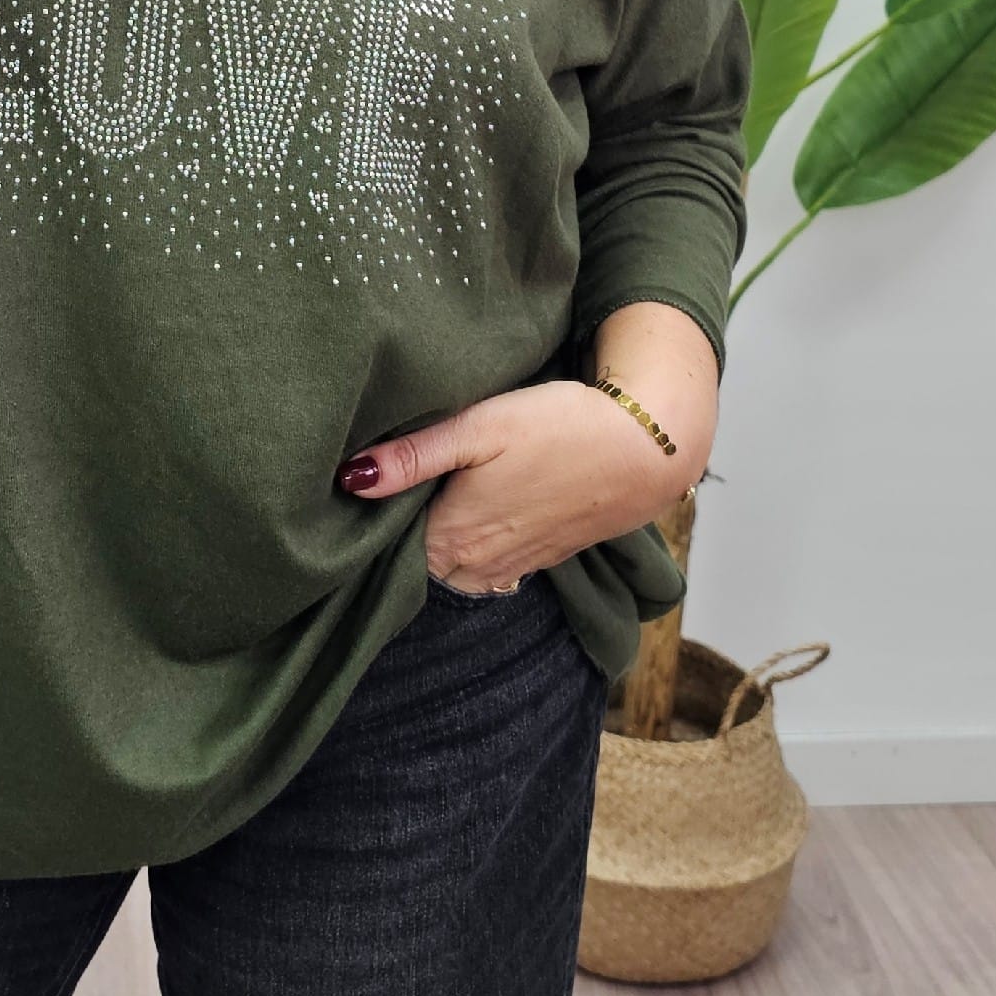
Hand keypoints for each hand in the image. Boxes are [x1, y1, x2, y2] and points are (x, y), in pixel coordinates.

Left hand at [334, 380, 675, 593]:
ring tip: (424, 496)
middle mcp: (475, 566)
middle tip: (383, 488)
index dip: (366, 522)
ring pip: (449, 566)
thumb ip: (413, 455)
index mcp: (450, 537)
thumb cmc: (559, 428)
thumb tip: (351, 477)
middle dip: (394, 533)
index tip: (352, 493)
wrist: (645, 450)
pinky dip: (470, 546)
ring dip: (433, 540)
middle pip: (414, 560)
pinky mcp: (536, 560)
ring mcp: (508, 569)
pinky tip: (471, 507)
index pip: (383, 547)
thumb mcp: (478, 426)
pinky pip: (484, 567)